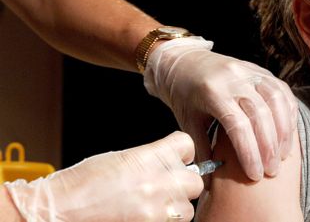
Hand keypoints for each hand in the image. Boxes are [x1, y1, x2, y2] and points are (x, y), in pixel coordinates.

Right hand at [5, 131, 202, 221]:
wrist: (62, 209)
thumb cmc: (83, 183)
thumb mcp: (120, 158)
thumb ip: (150, 159)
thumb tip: (168, 162)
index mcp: (150, 157)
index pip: (187, 146)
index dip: (183, 153)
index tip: (176, 158)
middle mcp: (158, 183)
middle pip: (195, 180)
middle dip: (183, 183)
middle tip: (166, 185)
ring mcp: (157, 210)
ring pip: (187, 208)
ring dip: (176, 206)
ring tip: (154, 205)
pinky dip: (165, 220)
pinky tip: (147, 215)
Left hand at [144, 43, 297, 180]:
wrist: (183, 62)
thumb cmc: (184, 95)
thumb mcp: (187, 122)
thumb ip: (201, 150)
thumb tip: (212, 182)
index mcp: (212, 92)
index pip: (238, 126)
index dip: (250, 153)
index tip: (255, 175)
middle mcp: (233, 78)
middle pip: (261, 115)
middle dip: (269, 147)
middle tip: (272, 170)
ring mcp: (249, 70)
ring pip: (276, 100)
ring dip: (284, 131)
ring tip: (283, 154)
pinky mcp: (259, 69)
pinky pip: (281, 89)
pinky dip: (288, 111)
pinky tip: (288, 131)